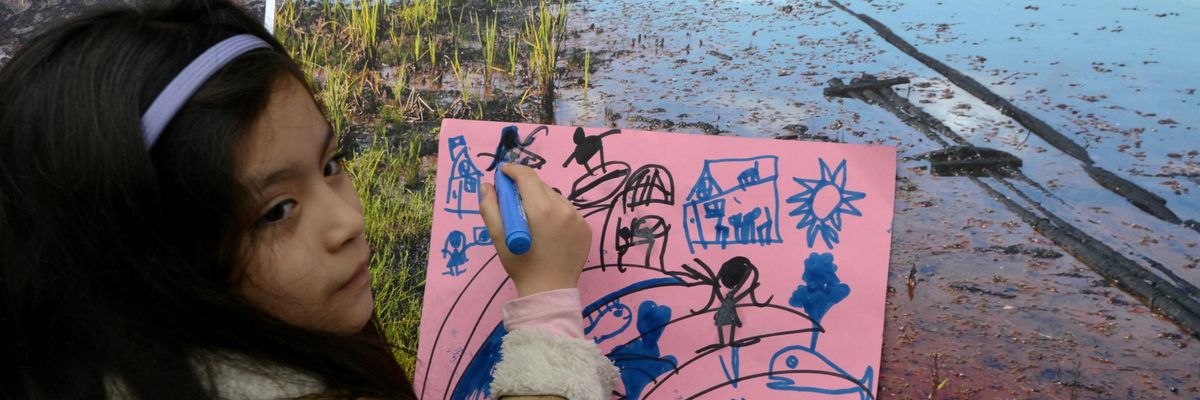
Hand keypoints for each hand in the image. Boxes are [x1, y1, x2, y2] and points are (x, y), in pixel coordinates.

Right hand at [479, 164, 591, 296]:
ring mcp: (578, 218)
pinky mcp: (585, 228)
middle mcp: (564, 209)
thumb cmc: (521, 266)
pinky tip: (547, 230)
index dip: (512, 171)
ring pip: (555, 198)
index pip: (527, 176)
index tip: (502, 174)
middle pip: (541, 186)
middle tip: (513, 201)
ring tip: (531, 220)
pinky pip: (567, 211)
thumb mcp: (499, 238)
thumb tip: (486, 185)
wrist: (549, 292)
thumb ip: (490, 208)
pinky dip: (555, 214)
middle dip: (525, 188)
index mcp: (542, 209)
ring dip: (541, 201)